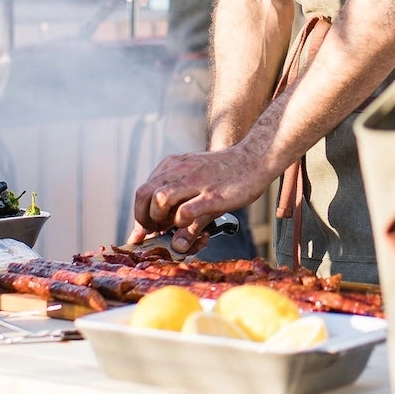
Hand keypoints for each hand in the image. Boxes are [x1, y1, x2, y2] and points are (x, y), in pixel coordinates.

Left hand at [131, 147, 265, 253]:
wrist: (253, 160)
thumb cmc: (222, 175)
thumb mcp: (193, 183)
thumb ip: (172, 204)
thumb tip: (147, 234)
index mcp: (172, 165)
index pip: (142, 192)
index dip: (141, 216)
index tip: (150, 231)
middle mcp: (180, 170)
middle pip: (143, 195)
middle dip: (145, 219)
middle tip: (159, 231)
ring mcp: (196, 182)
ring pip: (160, 200)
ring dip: (161, 220)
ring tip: (173, 228)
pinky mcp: (212, 196)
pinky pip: (186, 211)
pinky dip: (182, 224)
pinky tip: (191, 226)